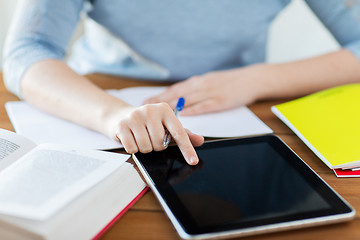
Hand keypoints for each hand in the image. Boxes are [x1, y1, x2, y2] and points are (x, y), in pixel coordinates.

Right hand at [110, 103, 203, 164]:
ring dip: (145, 148)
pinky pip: (132, 148)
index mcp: (165, 110)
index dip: (187, 148)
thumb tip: (200, 140)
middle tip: (151, 138)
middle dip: (156, 146)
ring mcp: (135, 116)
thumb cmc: (148, 122)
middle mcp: (151, 110)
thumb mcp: (166, 125)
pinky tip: (132, 138)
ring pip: (146, 147)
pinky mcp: (122, 125)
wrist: (121, 115)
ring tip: (141, 137)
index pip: (179, 132)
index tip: (193, 161)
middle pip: (160, 143)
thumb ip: (183, 134)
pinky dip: (133, 148)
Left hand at [144, 64, 269, 114]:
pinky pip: (204, 106)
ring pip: (187, 100)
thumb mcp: (211, 80)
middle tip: (145, 108)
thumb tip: (181, 96)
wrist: (252, 79)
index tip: (147, 101)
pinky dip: (192, 110)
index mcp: (198, 81)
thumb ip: (196, 88)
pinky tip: (182, 116)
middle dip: (160, 101)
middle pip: (177, 94)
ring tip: (158, 113)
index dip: (160, 95)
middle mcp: (201, 85)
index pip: (175, 89)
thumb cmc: (231, 81)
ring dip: (171, 107)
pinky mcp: (220, 102)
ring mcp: (211, 93)